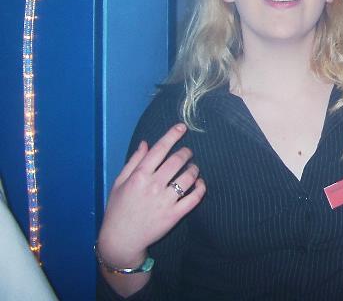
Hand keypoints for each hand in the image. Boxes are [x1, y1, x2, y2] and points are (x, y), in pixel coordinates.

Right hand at [97, 123, 205, 267]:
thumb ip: (134, 161)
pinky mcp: (174, 215)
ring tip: (193, 168)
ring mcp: (165, 201)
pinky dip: (201, 188)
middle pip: (177, 161)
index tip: (182, 127)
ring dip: (194, 169)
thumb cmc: (118, 209)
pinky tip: (200, 184)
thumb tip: (146, 142)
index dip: (172, 135)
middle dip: (186, 152)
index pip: (159, 149)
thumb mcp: (119, 182)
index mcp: (139, 176)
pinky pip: (194, 198)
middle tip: (188, 152)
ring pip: (188, 177)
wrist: (120, 239)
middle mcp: (153, 186)